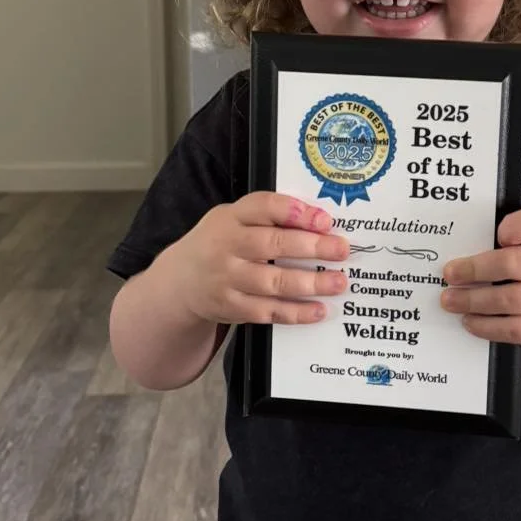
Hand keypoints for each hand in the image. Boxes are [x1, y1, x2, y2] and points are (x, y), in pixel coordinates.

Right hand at [169, 192, 348, 326]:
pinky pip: (268, 311)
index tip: (325, 220)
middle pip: (272, 245)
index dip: (295, 212)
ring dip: (310, 283)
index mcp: (231, 217)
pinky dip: (295, 312)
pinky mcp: (231, 307)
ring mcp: (227, 279)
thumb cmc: (220, 244)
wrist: (179, 282)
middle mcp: (226, 246)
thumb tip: (319, 224)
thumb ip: (268, 218)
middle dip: (312, 247)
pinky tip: (319, 310)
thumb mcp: (233, 220)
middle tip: (341, 250)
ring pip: (273, 282)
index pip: (263, 207)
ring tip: (338, 282)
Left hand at [440, 206, 520, 350]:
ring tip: (451, 300)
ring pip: (511, 300)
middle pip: (515, 264)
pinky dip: (487, 326)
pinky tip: (470, 321)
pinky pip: (515, 329)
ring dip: (474, 301)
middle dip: (476, 270)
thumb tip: (464, 250)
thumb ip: (512, 239)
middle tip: (450, 275)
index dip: (516, 226)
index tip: (497, 235)